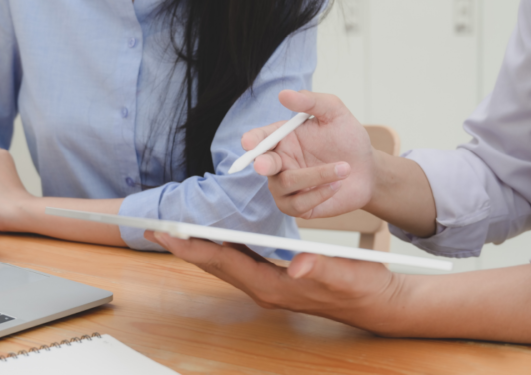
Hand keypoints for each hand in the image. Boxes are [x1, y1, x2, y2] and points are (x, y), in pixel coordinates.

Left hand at [145, 231, 401, 334]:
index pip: (223, 261)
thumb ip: (319, 269)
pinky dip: (220, 247)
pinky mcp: (276, 279)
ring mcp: (268, 285)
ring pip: (224, 264)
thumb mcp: (344, 275)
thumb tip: (297, 265)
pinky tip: (216, 236)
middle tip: (155, 228)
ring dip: (198, 247)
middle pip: (215, 264)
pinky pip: (239, 262)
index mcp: (273, 286)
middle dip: (184, 246)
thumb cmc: (361, 288)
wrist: (376, 303)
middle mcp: (264, 287)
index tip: (164, 232)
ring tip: (176, 230)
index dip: (191, 246)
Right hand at [243, 90, 375, 218]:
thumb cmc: (348, 140)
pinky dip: (319, 194)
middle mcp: (280, 163)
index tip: (249, 143)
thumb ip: (311, 102)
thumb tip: (284, 94)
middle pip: (263, 165)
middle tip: (265, 165)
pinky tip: (337, 185)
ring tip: (344, 168)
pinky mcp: (299, 207)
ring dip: (315, 176)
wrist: (367, 170)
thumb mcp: (335, 113)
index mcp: (282, 139)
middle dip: (263, 164)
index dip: (252, 141)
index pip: (259, 139)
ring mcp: (287, 187)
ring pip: (286, 185)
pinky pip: (298, 205)